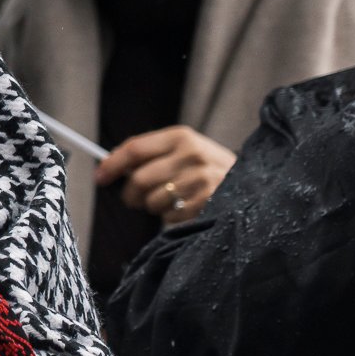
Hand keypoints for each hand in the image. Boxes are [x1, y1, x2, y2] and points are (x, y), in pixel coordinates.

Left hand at [97, 125, 235, 224]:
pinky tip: (187, 209)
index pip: (134, 149)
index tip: (100, 177)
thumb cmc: (208, 169)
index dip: (112, 165)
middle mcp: (192, 154)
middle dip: (131, 195)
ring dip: (155, 207)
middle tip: (136, 200)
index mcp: (182, 137)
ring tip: (173, 201)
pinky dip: (172, 218)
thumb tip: (110, 163)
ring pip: (152, 202)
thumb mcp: (185, 151)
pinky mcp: (207, 203)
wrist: (254, 184)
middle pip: (138, 180)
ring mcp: (201, 179)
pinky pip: (170, 217)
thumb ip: (152, 154)